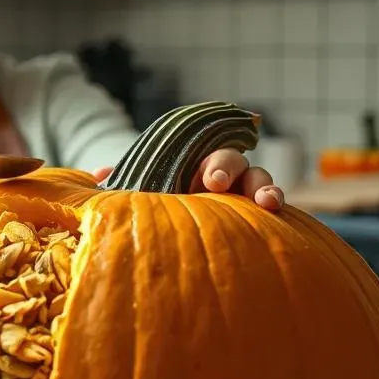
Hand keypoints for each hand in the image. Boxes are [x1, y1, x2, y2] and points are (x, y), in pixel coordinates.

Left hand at [92, 150, 284, 211]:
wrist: (165, 227)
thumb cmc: (151, 200)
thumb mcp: (134, 190)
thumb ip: (120, 181)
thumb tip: (97, 175)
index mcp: (195, 162)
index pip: (209, 152)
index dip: (215, 163)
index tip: (210, 181)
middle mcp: (220, 176)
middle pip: (237, 164)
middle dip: (233, 172)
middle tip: (220, 187)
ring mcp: (239, 197)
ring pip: (260, 184)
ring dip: (268, 190)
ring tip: (270, 203)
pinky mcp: (252, 220)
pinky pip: (268, 217)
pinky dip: (279, 217)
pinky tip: (281, 226)